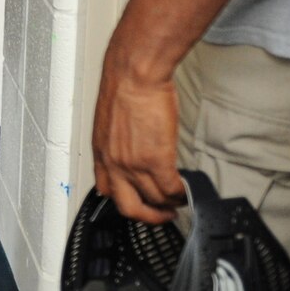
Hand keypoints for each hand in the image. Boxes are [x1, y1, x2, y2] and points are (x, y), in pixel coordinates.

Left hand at [91, 50, 187, 224]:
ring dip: (170, 205)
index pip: (106, 189)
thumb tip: (132, 148)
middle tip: (161, 215)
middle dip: (148, 216)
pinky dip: (181, 194)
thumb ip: (117, 140)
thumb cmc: (124, 86)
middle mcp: (114, 163)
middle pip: (129, 207)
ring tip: (180, 200)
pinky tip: (187, 191)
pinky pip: (171, 189)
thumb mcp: (110, 120)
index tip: (138, 201)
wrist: (134, 74)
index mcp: (101, 152)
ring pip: (155, 200)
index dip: (123, 199)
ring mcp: (134, 165)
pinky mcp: (156, 160)